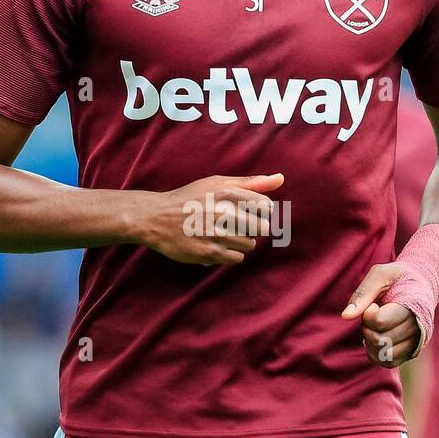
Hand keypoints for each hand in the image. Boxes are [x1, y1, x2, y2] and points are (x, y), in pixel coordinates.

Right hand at [134, 173, 284, 266]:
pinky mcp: (209, 253)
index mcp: (228, 193)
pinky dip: (230, 255)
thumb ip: (250, 182)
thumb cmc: (190, 199)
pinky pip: (237, 258)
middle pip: (261, 227)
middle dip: (251, 227)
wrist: (158, 218)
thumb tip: (280, 179)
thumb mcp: (217, 183)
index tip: (244, 211)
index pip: (265, 206)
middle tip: (232, 224)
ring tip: (221, 234)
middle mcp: (224, 213)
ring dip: (240, 241)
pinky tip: (216, 245)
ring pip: (250, 244)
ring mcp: (217, 234)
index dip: (258, 211)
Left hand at [341, 263, 422, 367]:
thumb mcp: (380, 274)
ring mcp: (416, 342)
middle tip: (371, 315)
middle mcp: (418, 327)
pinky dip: (375, 354)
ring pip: (384, 354)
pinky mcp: (411, 352)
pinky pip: (388, 362)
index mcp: (413, 305)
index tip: (373, 304)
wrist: (421, 285)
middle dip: (367, 327)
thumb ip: (363, 293)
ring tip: (374, 327)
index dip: (368, 314)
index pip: (381, 322)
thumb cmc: (398, 277)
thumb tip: (346, 316)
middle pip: (380, 340)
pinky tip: (373, 339)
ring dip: (370, 342)